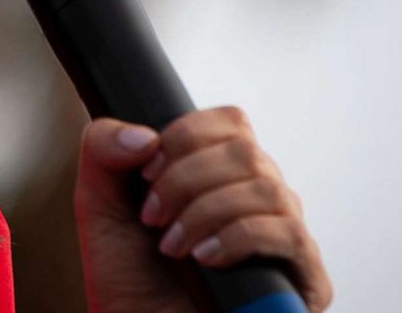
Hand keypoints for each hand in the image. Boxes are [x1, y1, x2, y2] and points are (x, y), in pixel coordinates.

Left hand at [72, 107, 331, 312]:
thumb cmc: (127, 278)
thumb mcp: (98, 202)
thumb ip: (102, 148)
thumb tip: (144, 134)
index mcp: (222, 175)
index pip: (230, 122)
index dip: (186, 136)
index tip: (146, 171)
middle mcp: (260, 200)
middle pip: (246, 151)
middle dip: (186, 179)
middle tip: (152, 216)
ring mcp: (284, 238)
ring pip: (267, 189)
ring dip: (206, 211)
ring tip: (171, 246)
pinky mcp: (304, 279)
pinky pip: (289, 234)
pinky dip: (238, 237)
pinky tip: (205, 257)